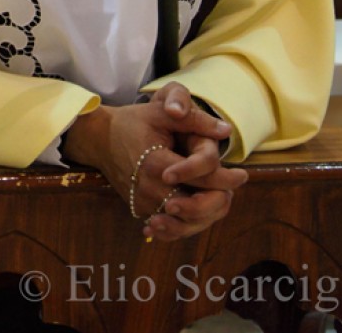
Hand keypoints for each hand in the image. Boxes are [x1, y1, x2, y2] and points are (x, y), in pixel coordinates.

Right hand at [63, 82, 240, 241]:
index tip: (243, 174)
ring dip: (207, 215)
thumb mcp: (160, 113)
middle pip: (197, 210)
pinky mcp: (142, 210)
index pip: (204, 179)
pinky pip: (172, 227)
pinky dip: (188, 224)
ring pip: (186, 224)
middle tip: (231, 190)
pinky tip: (196, 215)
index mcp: (158, 164)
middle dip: (219, 201)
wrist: (98, 140)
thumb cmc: (131, 123)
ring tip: (219, 199)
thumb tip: (225, 130)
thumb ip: (195, 120)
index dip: (228, 178)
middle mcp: (151, 190)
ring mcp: (146, 203)